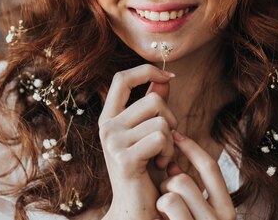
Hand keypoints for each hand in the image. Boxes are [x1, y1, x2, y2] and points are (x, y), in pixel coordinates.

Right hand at [99, 64, 176, 218]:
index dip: (146, 71)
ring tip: (162, 157)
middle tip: (166, 142)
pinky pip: (160, 138)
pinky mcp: (125, 158)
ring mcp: (113, 142)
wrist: (136, 208)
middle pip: (153, 100)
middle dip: (170, 119)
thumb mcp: (149, 134)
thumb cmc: (145, 171)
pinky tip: (161, 165)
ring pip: (160, 121)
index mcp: (109, 118)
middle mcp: (106, 127)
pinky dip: (169, 152)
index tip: (169, 76)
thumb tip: (163, 78)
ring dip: (171, 141)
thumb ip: (154, 106)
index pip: (122, 78)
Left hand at [155, 131, 235, 219]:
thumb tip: (173, 166)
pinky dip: (159, 207)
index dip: (192, 148)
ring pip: (176, 185)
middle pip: (184, 178)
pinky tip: (160, 219)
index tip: (175, 135)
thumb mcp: (190, 213)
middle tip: (163, 200)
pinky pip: (168, 201)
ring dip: (162, 197)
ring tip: (162, 213)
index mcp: (225, 211)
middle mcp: (220, 219)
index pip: (211, 168)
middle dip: (168, 184)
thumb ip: (186, 190)